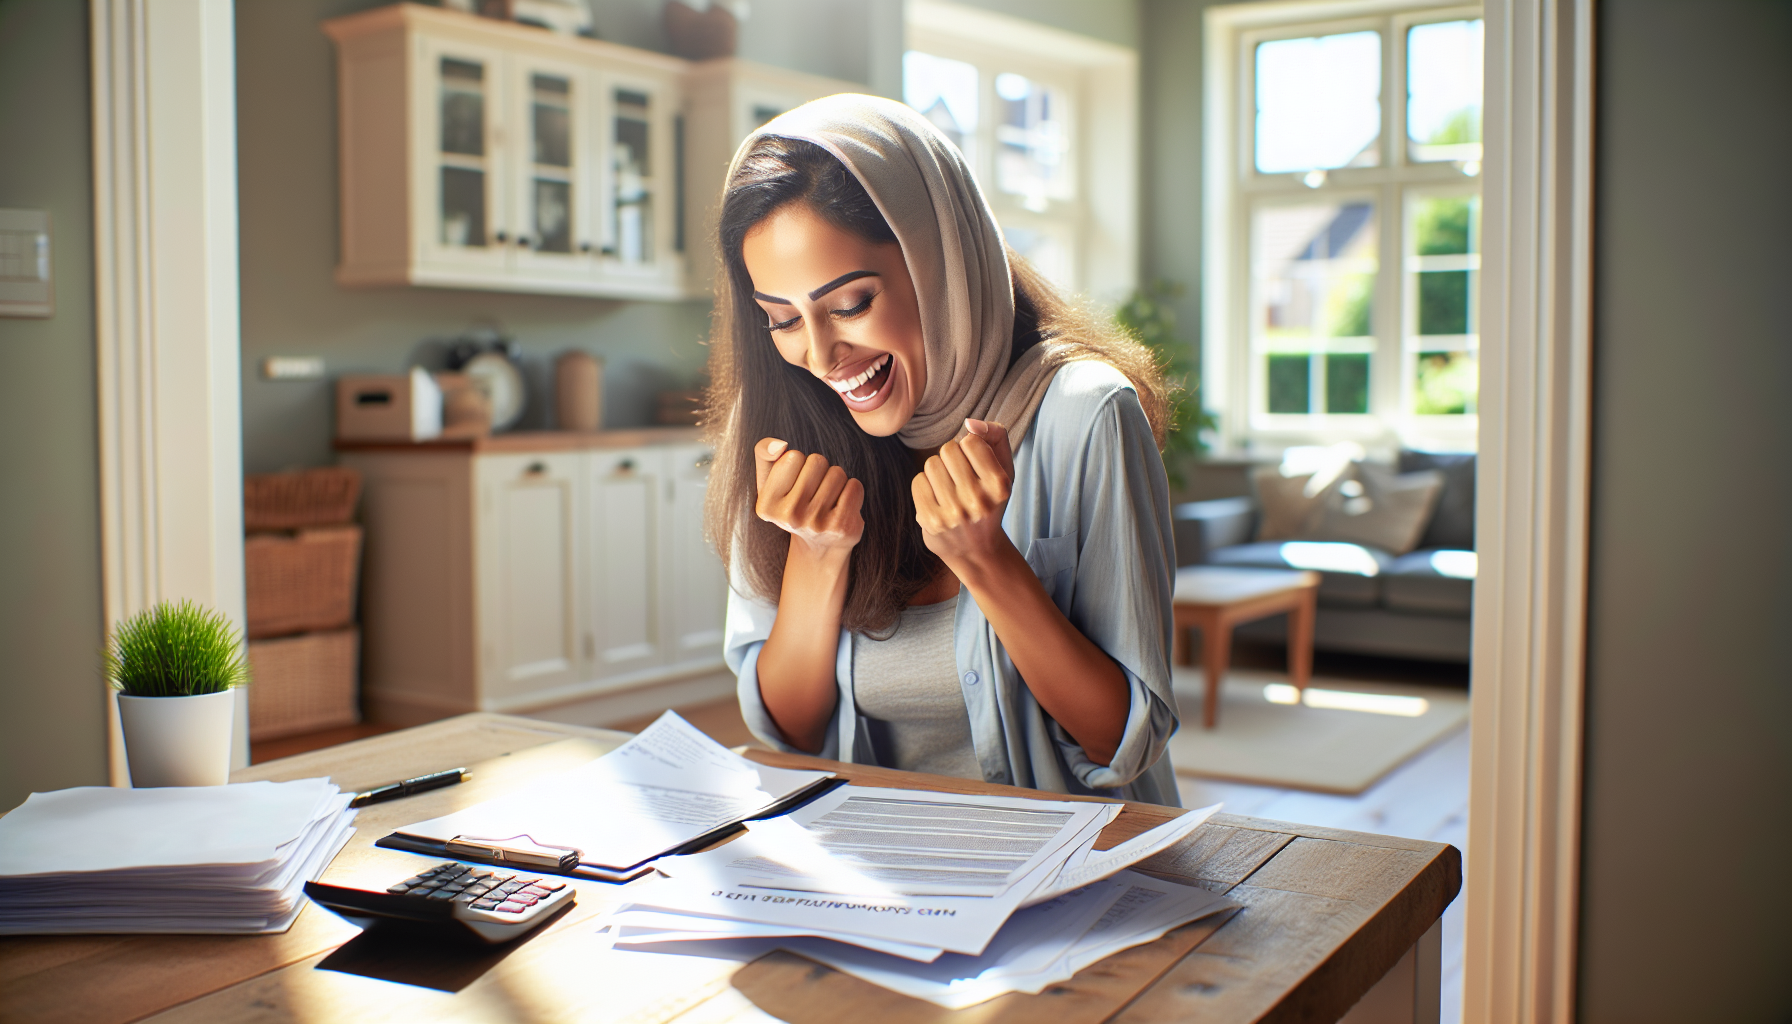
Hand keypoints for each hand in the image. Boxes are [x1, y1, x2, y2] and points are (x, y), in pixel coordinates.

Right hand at [754, 437, 864, 558]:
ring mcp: (818, 524)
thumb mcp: (769, 481)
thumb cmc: (792, 504)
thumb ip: (763, 454)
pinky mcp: (843, 527)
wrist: (819, 547)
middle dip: (819, 469)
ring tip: (826, 499)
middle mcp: (790, 518)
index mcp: (767, 506)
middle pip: (817, 461)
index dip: (797, 463)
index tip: (794, 484)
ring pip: (837, 472)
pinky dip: (851, 490)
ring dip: (835, 480)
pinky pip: (855, 486)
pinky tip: (841, 506)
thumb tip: (780, 445)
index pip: (792, 456)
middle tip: (813, 491)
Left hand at [912, 419, 1015, 570]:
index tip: (974, 464)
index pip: (970, 440)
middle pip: (948, 450)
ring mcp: (953, 512)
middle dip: (951, 459)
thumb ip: (996, 436)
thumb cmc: (990, 502)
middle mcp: (978, 500)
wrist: (977, 550)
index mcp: (999, 484)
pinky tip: (937, 501)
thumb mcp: (1005, 469)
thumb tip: (970, 422)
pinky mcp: (931, 521)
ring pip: (931, 464)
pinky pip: (918, 482)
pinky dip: (925, 487)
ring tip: (949, 491)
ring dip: (937, 473)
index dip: (969, 447)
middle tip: (960, 479)